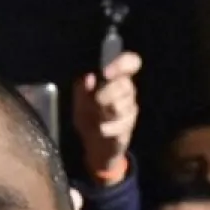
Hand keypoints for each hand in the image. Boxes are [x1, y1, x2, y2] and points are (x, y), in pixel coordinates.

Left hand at [72, 51, 141, 178]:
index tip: (106, 73)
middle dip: (107, 93)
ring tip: (97, 118)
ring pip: (121, 106)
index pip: (131, 62)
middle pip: (124, 85)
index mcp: (116, 78)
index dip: (122, 64)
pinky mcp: (129, 125)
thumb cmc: (88, 118)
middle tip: (96, 101)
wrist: (95, 147)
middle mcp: (127, 90)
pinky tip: (101, 130)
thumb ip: (82, 88)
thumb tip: (89, 77)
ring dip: (104, 113)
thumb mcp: (79, 102)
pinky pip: (119, 124)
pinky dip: (106, 128)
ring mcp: (130, 108)